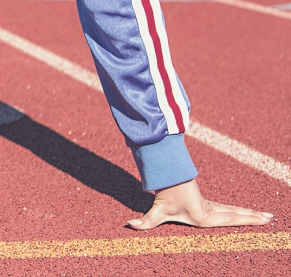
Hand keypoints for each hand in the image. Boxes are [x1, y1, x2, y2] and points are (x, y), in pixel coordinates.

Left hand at [127, 179, 272, 229]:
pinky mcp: (207, 203)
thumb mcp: (156, 210)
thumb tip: (129, 225)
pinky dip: (239, 211)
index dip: (246, 220)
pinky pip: (227, 208)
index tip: (261, 220)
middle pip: (236, 213)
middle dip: (253, 217)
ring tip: (266, 216)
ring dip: (249, 213)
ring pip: (234, 210)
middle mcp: (210, 210)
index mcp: (204, 215)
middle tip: (271, 218)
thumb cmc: (163, 194)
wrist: (165, 176)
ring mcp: (210, 206)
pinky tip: (247, 213)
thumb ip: (145, 221)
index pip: (230, 218)